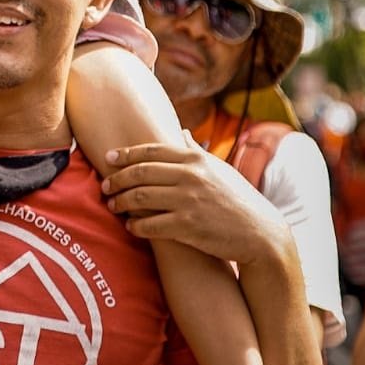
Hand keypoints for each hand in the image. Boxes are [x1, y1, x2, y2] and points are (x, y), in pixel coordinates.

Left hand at [100, 133, 288, 266]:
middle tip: (105, 185)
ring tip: (113, 206)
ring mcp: (189, 201)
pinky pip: (151, 225)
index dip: (126, 154)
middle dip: (117, 179)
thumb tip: (183, 132)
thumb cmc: (237, 199)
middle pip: (141, 173)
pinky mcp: (188, 226)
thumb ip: (196, 151)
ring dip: (121, 202)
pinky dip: (136, 226)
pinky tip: (130, 226)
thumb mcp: (219, 169)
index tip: (108, 158)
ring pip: (141, 197)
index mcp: (196, 159)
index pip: (151, 151)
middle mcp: (191, 176)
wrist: (260, 233)